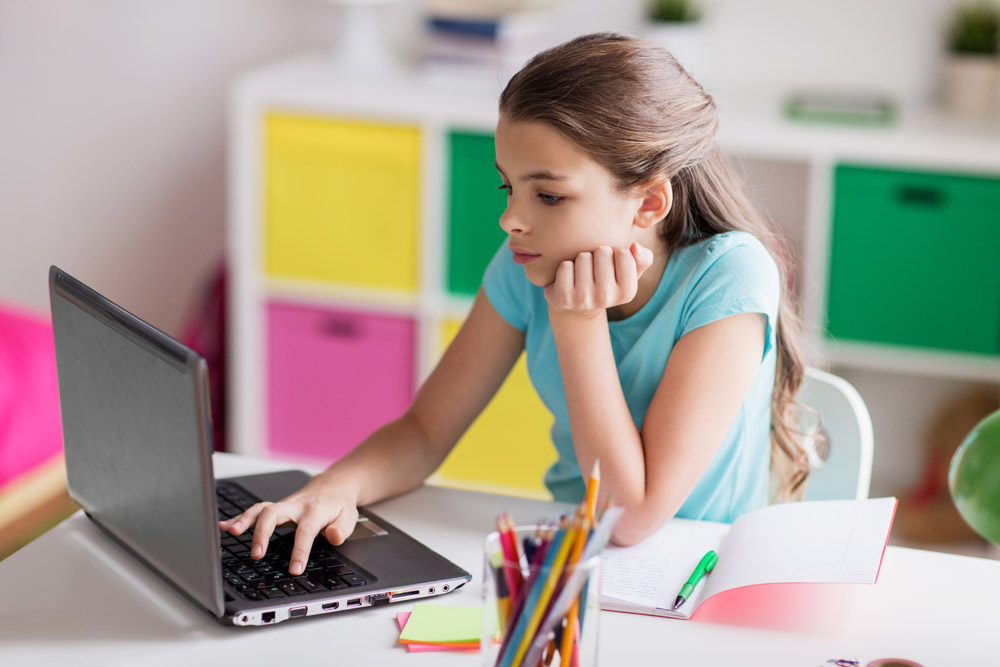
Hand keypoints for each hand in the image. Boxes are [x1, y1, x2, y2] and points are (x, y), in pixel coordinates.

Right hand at [218, 479, 358, 575]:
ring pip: (260, 509)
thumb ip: (341, 529)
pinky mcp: (275, 507)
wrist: (333, 486)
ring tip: (230, 534)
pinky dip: (237, 517)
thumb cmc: (339, 505)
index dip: (300, 550)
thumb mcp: (349, 518)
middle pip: (274, 514)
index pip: (306, 531)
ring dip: (244, 520)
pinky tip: (223, 527)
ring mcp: (283, 505)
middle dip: (262, 533)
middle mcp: (295, 506)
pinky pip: (254, 511)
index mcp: (315, 510)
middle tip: (256, 555)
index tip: (294, 569)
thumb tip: (333, 537)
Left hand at [544, 243, 653, 314]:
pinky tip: (569, 278)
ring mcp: (584, 299)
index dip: (616, 252)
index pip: (624, 253)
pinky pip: (565, 266)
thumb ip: (643, 258)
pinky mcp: (564, 298)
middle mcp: (607, 298)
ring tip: (583, 273)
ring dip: (581, 260)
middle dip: (598, 254)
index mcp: (627, 293)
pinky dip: (566, 267)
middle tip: (595, 269)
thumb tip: (635, 246)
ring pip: (583, 257)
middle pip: (602, 251)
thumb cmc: (608, 281)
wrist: (578, 305)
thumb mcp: (630, 272)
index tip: (612, 264)